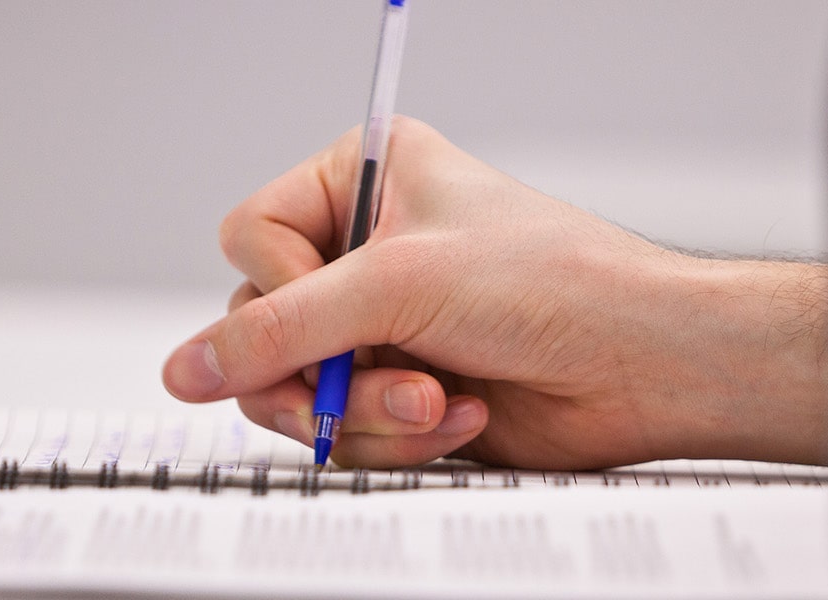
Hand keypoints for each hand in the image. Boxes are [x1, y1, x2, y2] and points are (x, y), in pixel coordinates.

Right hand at [163, 117, 827, 468]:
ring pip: (299, 390)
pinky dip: (399, 435)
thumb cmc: (553, 283)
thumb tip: (188, 366)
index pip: (251, 237)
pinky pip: (347, 430)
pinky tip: (460, 413)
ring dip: (367, 409)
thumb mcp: (396, 287)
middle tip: (378, 374)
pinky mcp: (403, 389)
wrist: (639, 364)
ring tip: (436, 398)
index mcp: (366, 179)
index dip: (281, 289)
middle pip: (265, 327)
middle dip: (325, 370)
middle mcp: (368, 250)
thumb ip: (277, 331)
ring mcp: (385, 326)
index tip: (341, 309)